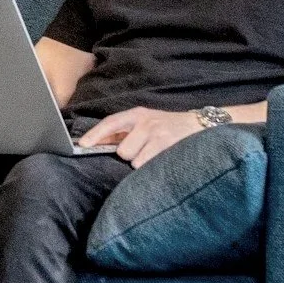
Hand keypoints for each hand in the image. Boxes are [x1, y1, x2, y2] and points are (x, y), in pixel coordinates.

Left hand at [78, 106, 206, 167]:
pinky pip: (148, 165)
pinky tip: (161, 160)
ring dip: (142, 163)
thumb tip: (98, 144)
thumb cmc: (168, 127)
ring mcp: (158, 134)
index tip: (83, 144)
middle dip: (130, 156)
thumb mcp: (146, 122)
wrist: (200, 125)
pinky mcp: (168, 146)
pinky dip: (151, 167)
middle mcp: (146, 122)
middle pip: (122, 150)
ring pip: (135, 160)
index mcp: (137, 114)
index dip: (95, 134)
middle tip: (144, 151)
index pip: (111, 123)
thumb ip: (124, 131)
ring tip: (155, 155)